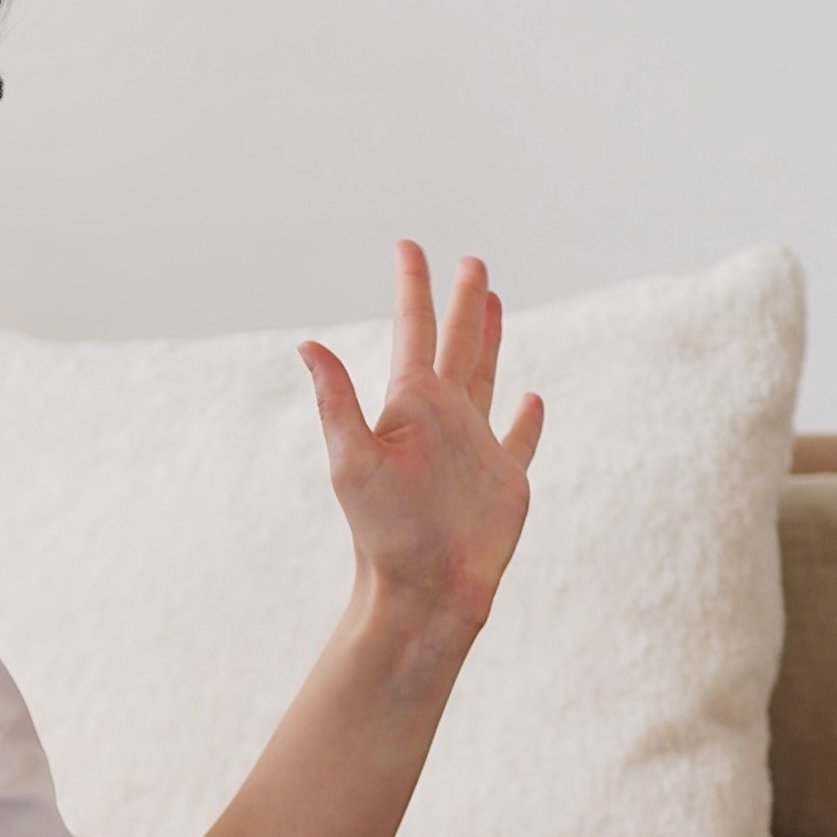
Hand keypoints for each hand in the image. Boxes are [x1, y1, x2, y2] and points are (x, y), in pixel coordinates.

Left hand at [299, 242, 544, 634]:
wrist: (423, 591)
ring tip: (494, 302)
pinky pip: (519, 440)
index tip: (408, 246)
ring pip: (486, 377)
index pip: (413, 330)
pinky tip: (532, 399)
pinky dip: (527, 419)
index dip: (412, 287)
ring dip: (490, 339)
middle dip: (461, 302)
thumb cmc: (384, 533)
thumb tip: (305, 344)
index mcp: (410, 405)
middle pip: (456, 344)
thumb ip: (336, 401)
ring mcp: (475, 447)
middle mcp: (443, 419)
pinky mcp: (504, 480)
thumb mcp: (353, 461)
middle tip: (469, 261)